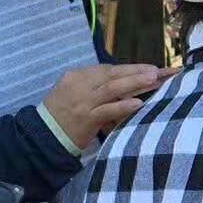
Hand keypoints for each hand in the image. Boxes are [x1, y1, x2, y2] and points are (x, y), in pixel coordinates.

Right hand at [42, 64, 174, 146]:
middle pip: (112, 74)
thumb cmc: (63, 113)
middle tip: (158, 70)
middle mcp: (80, 84)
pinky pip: (106, 110)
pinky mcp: (85, 118)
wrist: (43, 134)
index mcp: (77, 75)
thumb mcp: (77, 93)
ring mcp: (82, 101)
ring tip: (153, 79)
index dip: (131, 68)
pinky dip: (122, 106)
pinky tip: (138, 104)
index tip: (151, 68)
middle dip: (136, 71)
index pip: (108, 69)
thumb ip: (97, 86)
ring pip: (111, 88)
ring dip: (134, 82)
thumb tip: (128, 83)